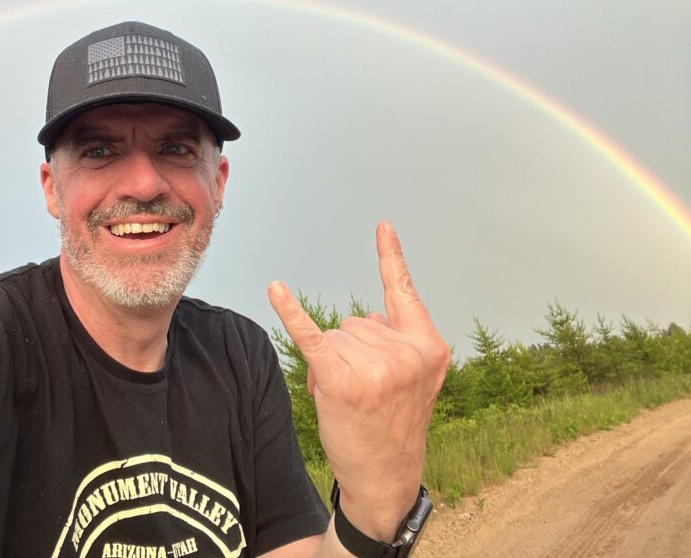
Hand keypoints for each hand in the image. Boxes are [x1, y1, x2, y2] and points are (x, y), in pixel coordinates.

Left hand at [268, 222, 449, 542]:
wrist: (385, 477)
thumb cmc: (394, 425)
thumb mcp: (416, 381)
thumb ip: (397, 341)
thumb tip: (361, 321)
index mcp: (428, 347)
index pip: (404, 292)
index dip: (390, 258)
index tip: (381, 225)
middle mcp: (405, 353)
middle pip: (354, 322)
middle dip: (351, 353)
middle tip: (365, 393)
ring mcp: (376, 367)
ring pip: (333, 337)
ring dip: (333, 365)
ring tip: (351, 400)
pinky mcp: (341, 381)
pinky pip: (311, 336)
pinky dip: (290, 313)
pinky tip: (275, 289)